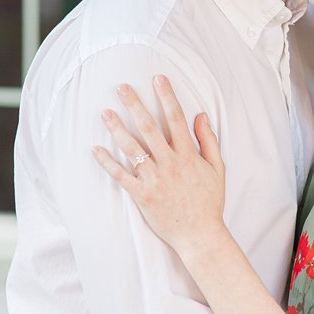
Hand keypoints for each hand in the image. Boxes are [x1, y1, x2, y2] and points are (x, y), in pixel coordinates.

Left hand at [91, 75, 226, 259]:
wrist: (200, 235)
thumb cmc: (209, 202)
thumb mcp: (217, 169)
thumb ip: (208, 140)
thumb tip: (200, 115)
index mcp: (188, 155)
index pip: (176, 118)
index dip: (166, 96)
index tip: (157, 78)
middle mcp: (170, 163)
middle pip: (149, 127)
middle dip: (134, 104)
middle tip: (121, 87)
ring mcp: (155, 179)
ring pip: (132, 148)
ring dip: (117, 128)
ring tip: (104, 112)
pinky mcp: (142, 195)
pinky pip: (121, 176)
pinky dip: (107, 163)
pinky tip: (96, 149)